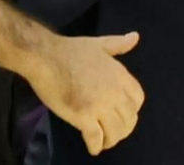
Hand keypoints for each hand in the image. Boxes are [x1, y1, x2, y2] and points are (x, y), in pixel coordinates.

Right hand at [25, 32, 144, 155]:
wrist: (46, 56)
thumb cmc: (70, 50)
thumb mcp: (99, 44)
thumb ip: (119, 44)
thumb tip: (135, 37)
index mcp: (119, 74)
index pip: (137, 99)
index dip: (132, 110)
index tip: (122, 114)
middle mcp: (114, 91)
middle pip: (129, 118)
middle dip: (123, 128)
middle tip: (113, 132)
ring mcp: (99, 105)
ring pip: (116, 132)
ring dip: (111, 140)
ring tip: (104, 141)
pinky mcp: (83, 116)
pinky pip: (96, 138)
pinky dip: (96, 146)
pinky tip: (93, 148)